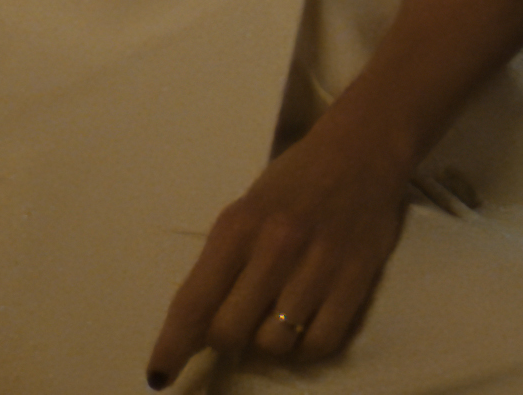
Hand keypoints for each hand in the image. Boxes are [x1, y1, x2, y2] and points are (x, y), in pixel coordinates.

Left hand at [146, 122, 411, 386]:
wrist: (364, 150)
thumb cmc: (294, 181)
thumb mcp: (246, 211)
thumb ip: (223, 264)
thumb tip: (200, 328)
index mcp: (239, 225)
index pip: (194, 302)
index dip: (172, 347)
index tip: (159, 376)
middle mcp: (276, 246)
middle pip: (230, 332)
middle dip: (225, 340)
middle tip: (236, 326)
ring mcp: (320, 264)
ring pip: (275, 343)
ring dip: (268, 343)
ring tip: (274, 320)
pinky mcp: (357, 278)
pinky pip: (320, 342)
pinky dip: (306, 347)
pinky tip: (304, 327)